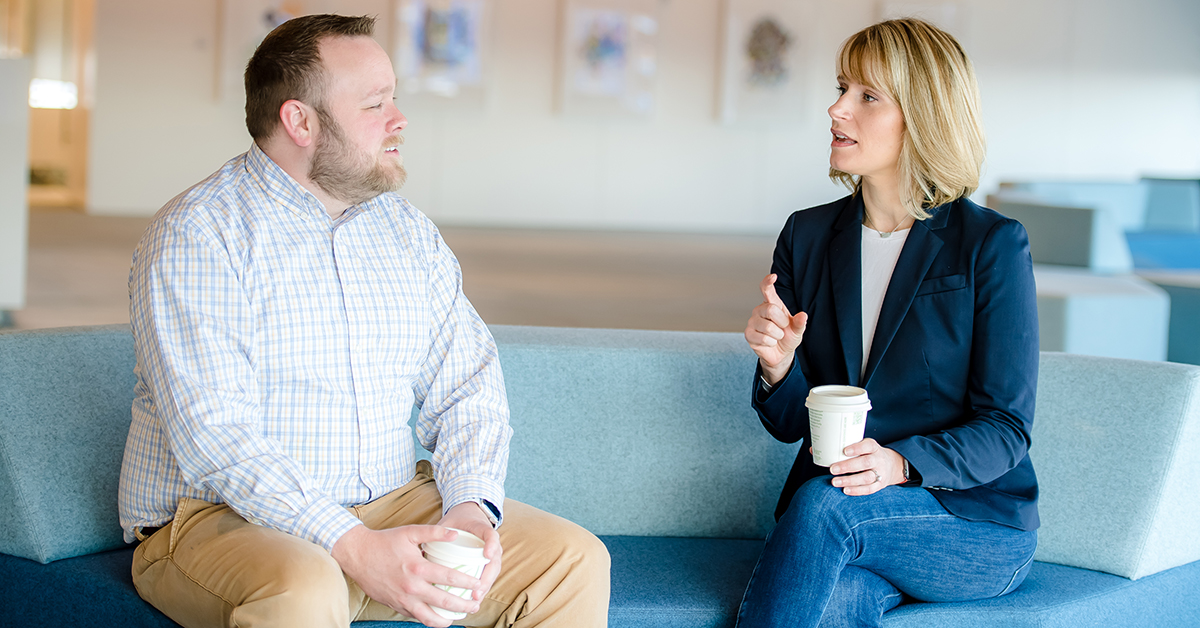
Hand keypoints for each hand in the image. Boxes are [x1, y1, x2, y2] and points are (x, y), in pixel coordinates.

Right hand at [330, 524, 481, 626]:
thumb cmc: (385, 542)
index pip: (450, 578)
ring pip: (430, 617)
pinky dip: (430, 619)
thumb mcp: (410, 532)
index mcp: (418, 567)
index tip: (478, 584)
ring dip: (448, 619)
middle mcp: (411, 587)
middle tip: (476, 604)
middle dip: (464, 605)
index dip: (467, 583)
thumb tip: (456, 534)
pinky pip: (416, 617)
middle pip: (444, 602)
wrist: (357, 555)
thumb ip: (435, 532)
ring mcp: (403, 600)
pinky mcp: (395, 606)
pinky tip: (440, 617)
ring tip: (460, 616)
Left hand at [438, 501, 501, 603]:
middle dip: (487, 578)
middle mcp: (491, 544)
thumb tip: (420, 551)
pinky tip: (474, 601)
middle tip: (476, 592)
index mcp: (482, 529)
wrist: (469, 518)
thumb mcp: (448, 523)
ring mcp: (493, 554)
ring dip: (485, 588)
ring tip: (474, 600)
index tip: (487, 555)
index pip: (491, 535)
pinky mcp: (489, 563)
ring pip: (493, 572)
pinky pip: (489, 576)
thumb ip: (437, 533)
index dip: (491, 545)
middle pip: (494, 561)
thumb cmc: (457, 523)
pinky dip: (482, 589)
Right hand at [745, 274, 807, 384]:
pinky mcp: (748, 334)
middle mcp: (760, 310)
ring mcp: (752, 321)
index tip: (773, 277)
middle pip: (770, 309)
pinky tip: (769, 342)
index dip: (768, 282)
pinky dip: (771, 343)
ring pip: (768, 327)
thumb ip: (800, 322)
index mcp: (772, 304)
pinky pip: (763, 338)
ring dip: (777, 335)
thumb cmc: (787, 337)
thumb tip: (803, 316)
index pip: (767, 290)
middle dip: (782, 322)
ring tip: (776, 336)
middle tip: (783, 328)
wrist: (780, 353)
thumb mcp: (797, 330)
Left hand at [827, 438, 906, 495]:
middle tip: (832, 469)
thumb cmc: (867, 454)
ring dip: (850, 480)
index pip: (867, 445)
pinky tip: (845, 490)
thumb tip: (813, 449)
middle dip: (848, 466)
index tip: (844, 451)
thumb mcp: (860, 447)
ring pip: (866, 477)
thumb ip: (840, 447)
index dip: (857, 448)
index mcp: (873, 447)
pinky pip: (869, 489)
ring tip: (835, 482)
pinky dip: (857, 490)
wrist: (891, 465)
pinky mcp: (879, 485)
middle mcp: (878, 459)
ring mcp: (880, 473)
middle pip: (866, 462)